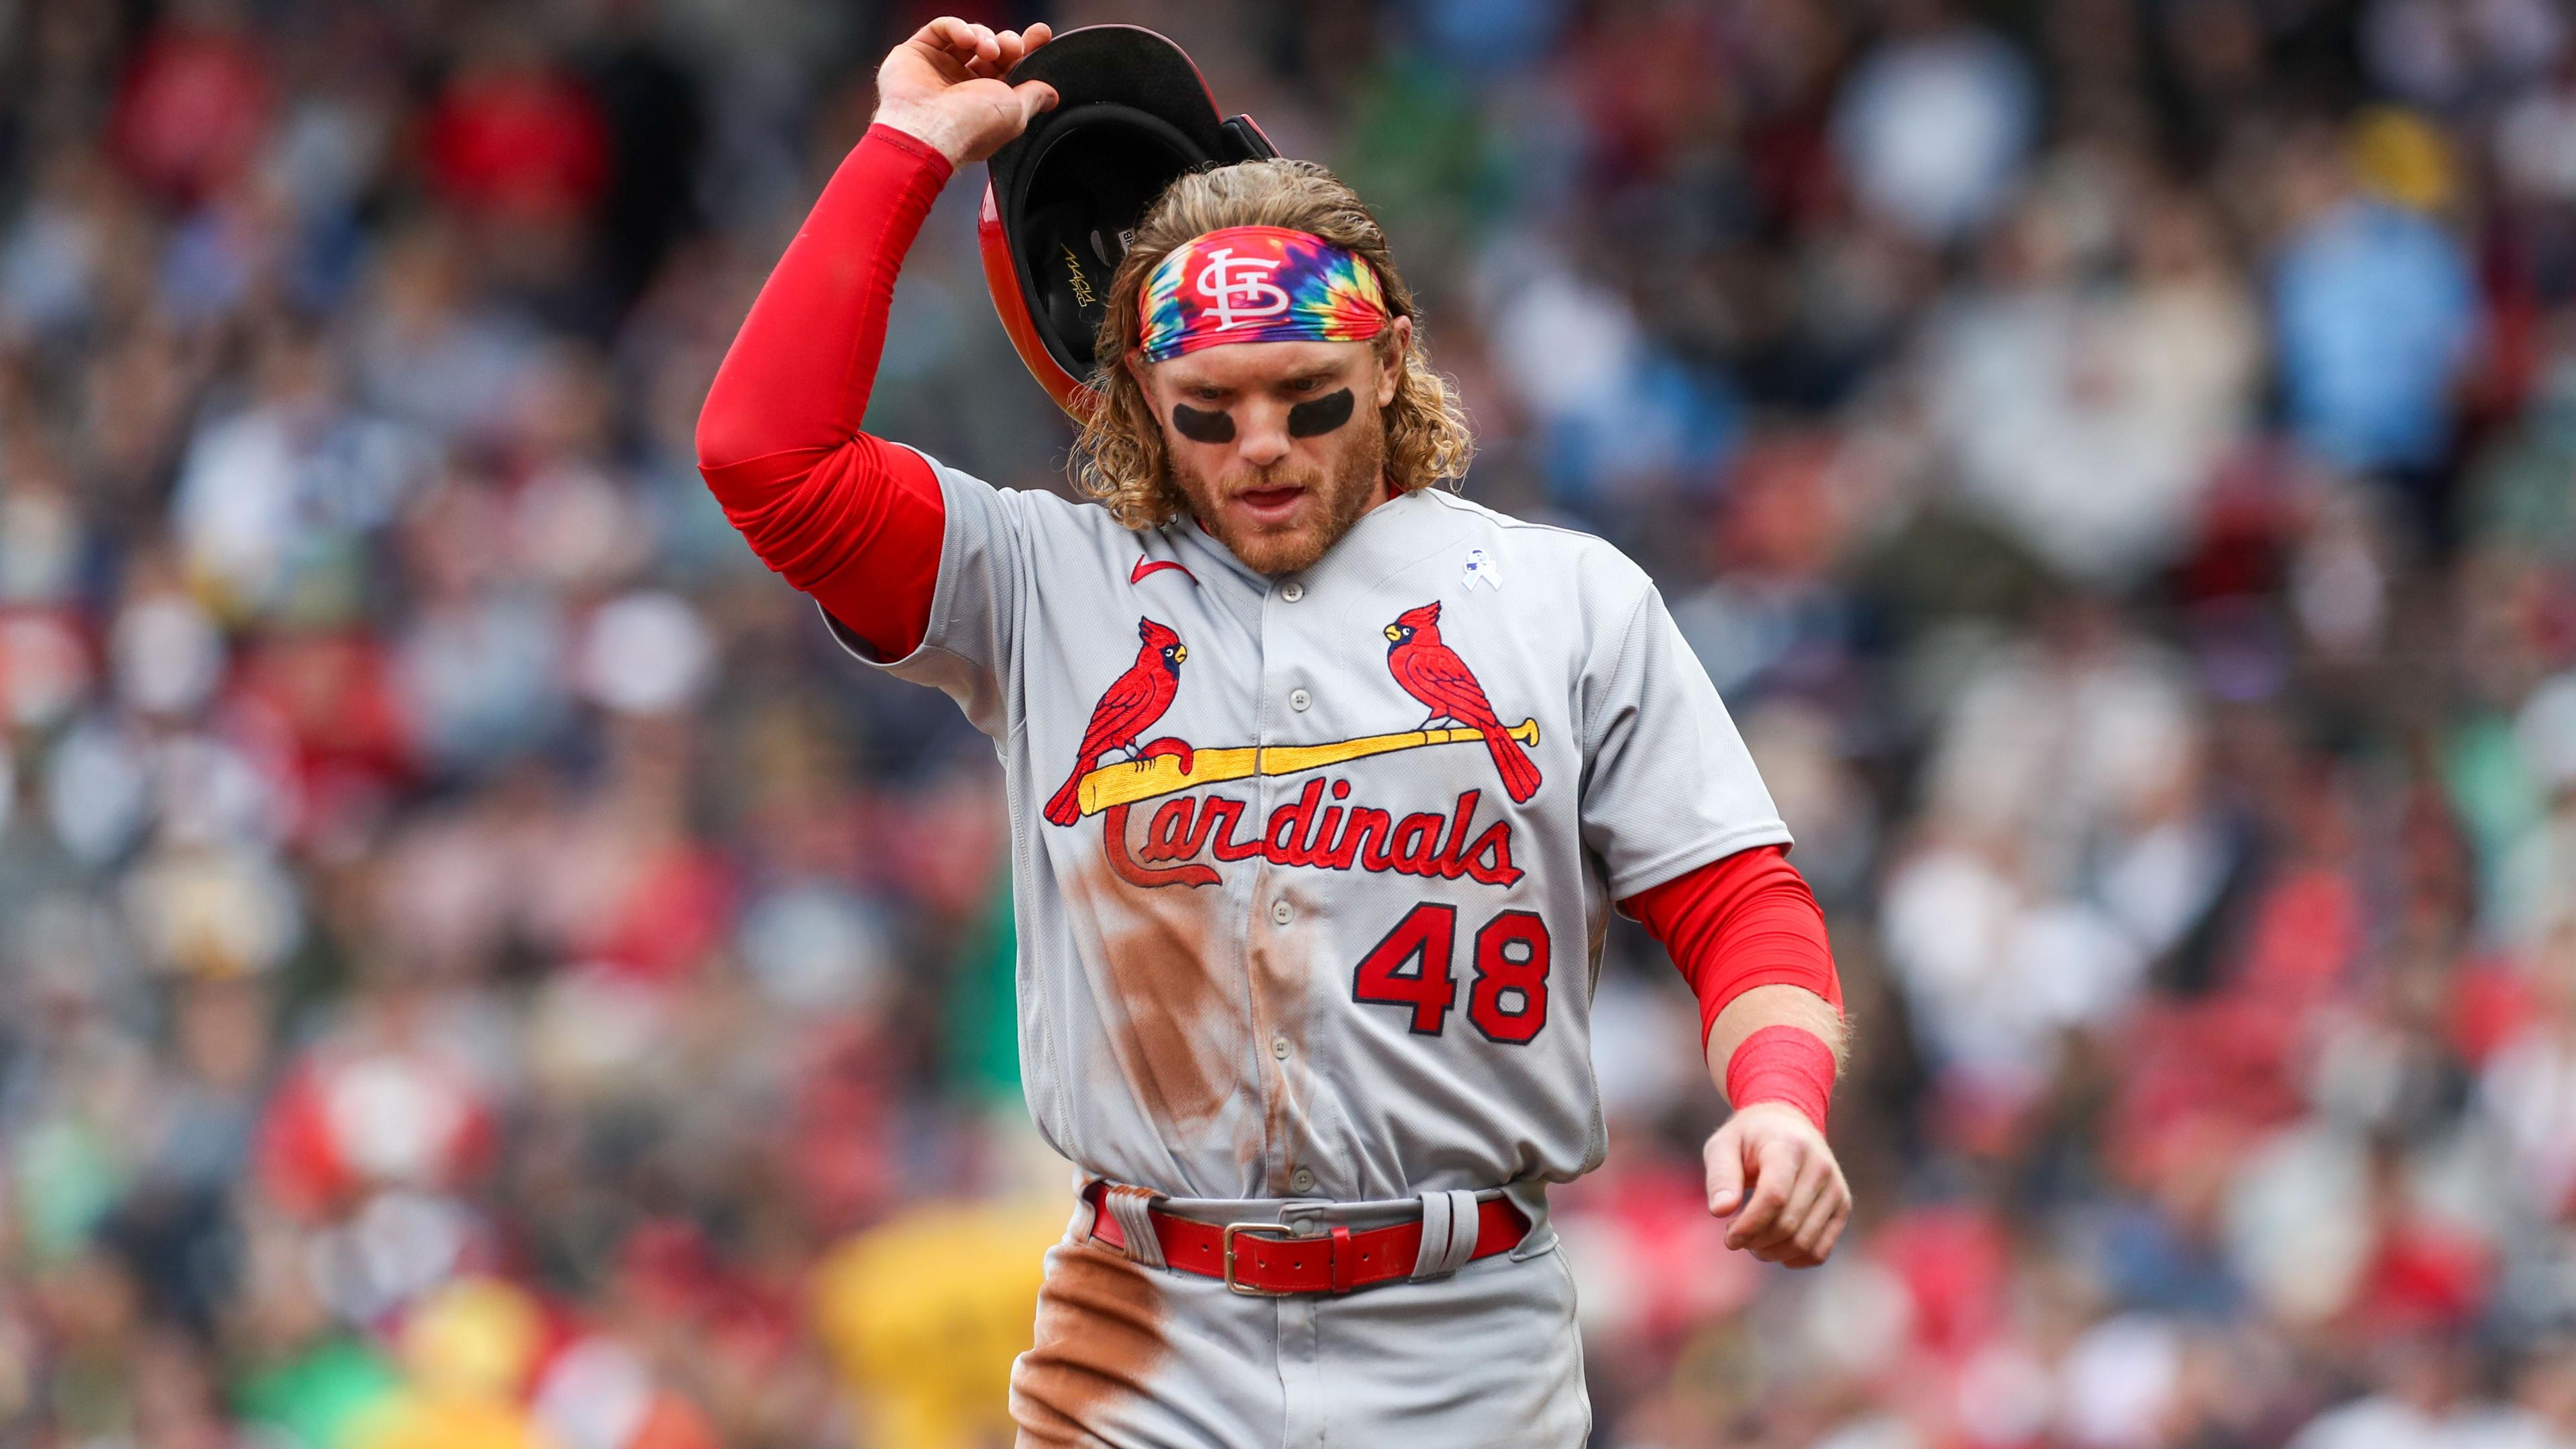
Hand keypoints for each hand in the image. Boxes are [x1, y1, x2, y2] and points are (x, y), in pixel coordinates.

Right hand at [873, 18, 1057, 167]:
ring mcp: (938, 69)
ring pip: (969, 37)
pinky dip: (958, 27)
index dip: (1027, 49)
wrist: (929, 130)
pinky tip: (967, 39)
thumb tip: (1052, 95)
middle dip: (1009, 42)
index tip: (1042, 35)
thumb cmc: (972, 127)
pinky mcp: (916, 54)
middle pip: (992, 50)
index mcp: (986, 102)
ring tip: (989, 49)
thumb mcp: (1017, 113)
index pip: (1010, 68)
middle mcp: (962, 86)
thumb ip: (1034, 96)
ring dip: (985, 36)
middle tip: (1013, 46)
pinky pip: (941, 29)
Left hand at [1704, 1102, 1849, 1267]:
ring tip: (1751, 1239)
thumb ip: (1720, 1176)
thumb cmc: (1748, 1139)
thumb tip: (1720, 1211)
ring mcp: (1836, 1188)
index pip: (1775, 1196)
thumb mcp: (1722, 1145)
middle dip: (1755, 1241)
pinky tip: (1773, 1247)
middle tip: (1734, 1236)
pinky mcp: (1842, 1206)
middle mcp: (1820, 1167)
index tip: (1729, 1237)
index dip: (1749, 1225)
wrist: (1787, 1124)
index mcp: (1789, 1146)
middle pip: (1788, 1224)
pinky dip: (1793, 1259)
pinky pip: (1820, 1251)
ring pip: (1804, 1243)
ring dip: (1771, 1252)